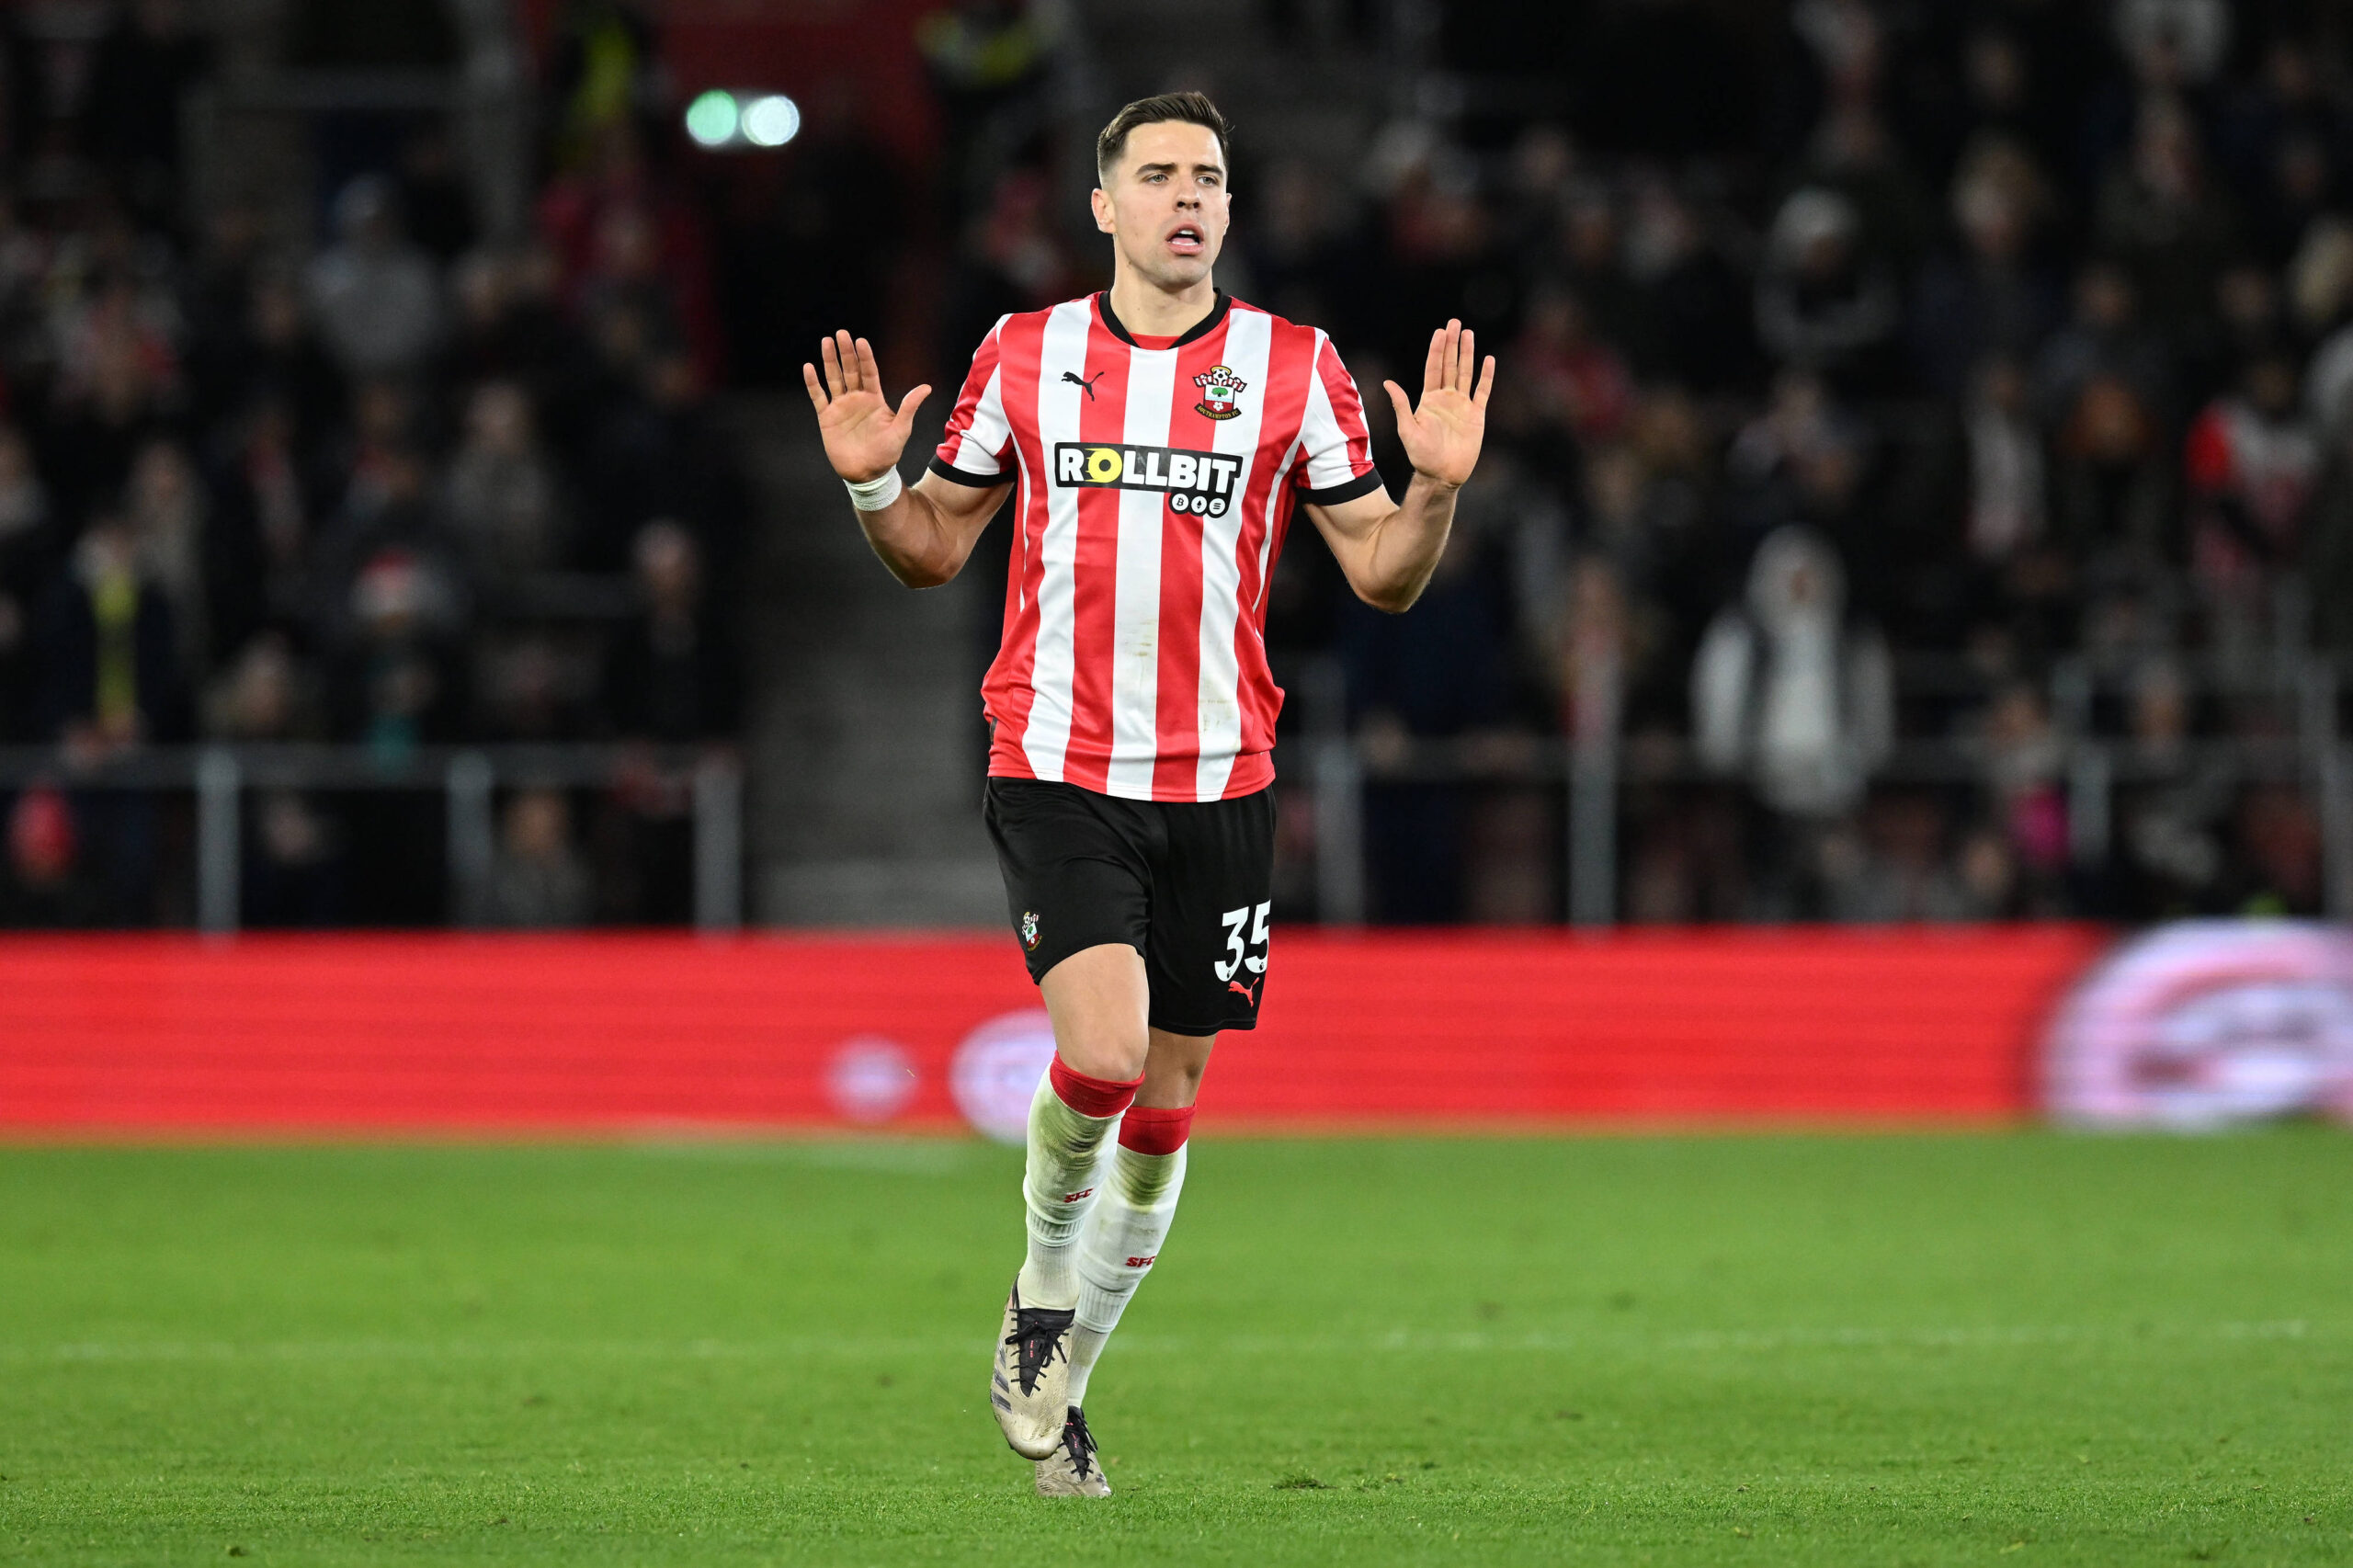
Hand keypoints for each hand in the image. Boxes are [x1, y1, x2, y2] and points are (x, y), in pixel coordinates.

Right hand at [803, 330, 931, 482]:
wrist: (868, 473)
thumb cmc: (887, 453)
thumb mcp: (901, 429)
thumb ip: (909, 407)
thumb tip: (927, 387)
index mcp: (874, 398)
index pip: (869, 372)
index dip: (865, 357)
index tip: (861, 341)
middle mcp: (857, 398)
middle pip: (850, 370)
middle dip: (845, 352)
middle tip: (841, 333)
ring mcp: (841, 406)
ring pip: (833, 378)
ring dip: (829, 361)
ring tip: (826, 342)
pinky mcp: (827, 417)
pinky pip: (818, 396)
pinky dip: (813, 383)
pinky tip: (809, 368)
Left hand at [1384, 320, 1495, 488]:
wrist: (1441, 475)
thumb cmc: (1421, 456)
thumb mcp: (1407, 430)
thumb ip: (1401, 405)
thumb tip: (1388, 383)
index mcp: (1429, 399)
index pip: (1433, 368)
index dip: (1437, 350)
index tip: (1440, 332)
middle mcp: (1446, 398)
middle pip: (1450, 365)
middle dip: (1452, 344)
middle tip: (1455, 323)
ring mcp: (1462, 405)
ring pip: (1466, 373)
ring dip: (1468, 354)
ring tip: (1469, 334)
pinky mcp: (1476, 415)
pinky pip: (1483, 392)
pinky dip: (1486, 376)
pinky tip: (1488, 360)